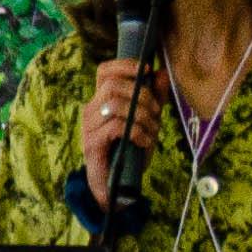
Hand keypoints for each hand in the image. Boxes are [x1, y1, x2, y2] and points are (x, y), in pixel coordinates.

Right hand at [79, 58, 170, 199]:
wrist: (116, 186)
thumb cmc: (130, 151)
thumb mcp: (148, 121)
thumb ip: (154, 98)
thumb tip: (162, 73)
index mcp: (102, 100)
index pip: (104, 71)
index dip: (125, 65)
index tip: (146, 70)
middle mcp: (91, 110)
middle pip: (112, 85)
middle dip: (141, 95)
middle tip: (156, 112)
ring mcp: (89, 126)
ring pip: (116, 105)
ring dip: (142, 116)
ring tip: (152, 131)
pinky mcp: (92, 143)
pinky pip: (117, 127)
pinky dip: (137, 132)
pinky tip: (144, 142)